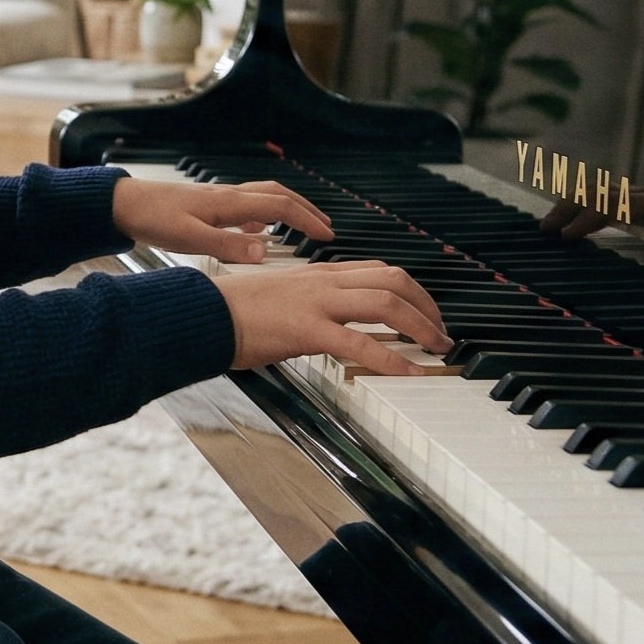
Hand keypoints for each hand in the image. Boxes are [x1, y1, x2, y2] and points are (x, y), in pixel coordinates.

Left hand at [111, 177, 332, 264]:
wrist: (124, 204)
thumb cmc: (153, 219)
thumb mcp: (189, 238)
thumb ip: (227, 247)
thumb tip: (264, 252)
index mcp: (230, 204)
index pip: (280, 207)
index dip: (307, 220)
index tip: (328, 235)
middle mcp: (229, 197)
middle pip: (279, 195)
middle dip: (306, 210)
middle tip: (326, 227)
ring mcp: (219, 200)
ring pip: (264, 197)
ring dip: (288, 208)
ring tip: (302, 226)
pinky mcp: (208, 206)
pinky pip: (246, 205)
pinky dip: (262, 214)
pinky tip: (258, 230)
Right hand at [215, 260, 452, 374]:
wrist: (203, 314)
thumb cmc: (233, 312)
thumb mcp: (281, 298)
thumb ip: (310, 305)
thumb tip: (333, 325)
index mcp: (318, 274)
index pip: (378, 270)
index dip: (411, 289)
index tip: (426, 311)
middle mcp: (323, 281)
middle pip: (393, 280)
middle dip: (426, 306)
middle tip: (441, 333)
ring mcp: (317, 303)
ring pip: (385, 303)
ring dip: (420, 326)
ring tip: (437, 349)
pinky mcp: (306, 329)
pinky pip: (359, 343)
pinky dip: (392, 359)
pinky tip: (410, 373)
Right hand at [541, 178, 643, 262]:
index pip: (615, 205)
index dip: (589, 219)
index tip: (568, 237)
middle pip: (597, 192)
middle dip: (568, 208)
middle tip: (544, 231)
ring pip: (598, 192)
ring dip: (571, 205)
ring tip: (548, 227)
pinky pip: (607, 198)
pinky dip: (584, 206)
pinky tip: (573, 223)